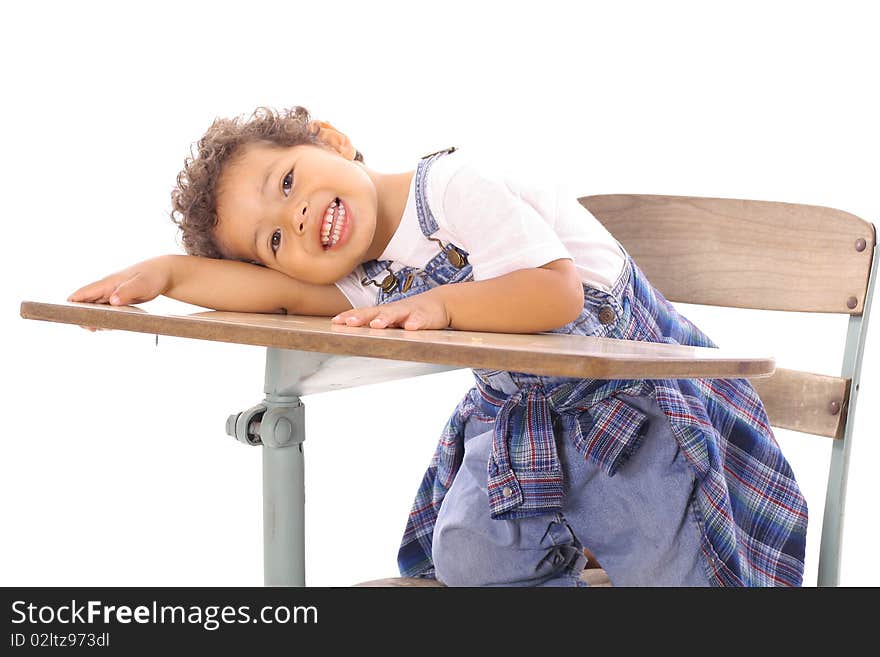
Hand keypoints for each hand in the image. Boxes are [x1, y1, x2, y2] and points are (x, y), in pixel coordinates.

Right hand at [67, 256, 172, 330]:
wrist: (165, 273)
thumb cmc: (154, 276)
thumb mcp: (143, 283)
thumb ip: (128, 291)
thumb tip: (112, 300)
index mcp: (107, 283)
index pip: (82, 293)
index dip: (72, 305)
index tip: (70, 317)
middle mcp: (106, 289)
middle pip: (85, 304)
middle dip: (83, 316)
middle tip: (92, 328)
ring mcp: (113, 296)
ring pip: (96, 309)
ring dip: (95, 320)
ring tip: (101, 328)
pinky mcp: (120, 302)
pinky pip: (107, 312)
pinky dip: (106, 319)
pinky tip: (110, 326)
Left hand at [331, 290, 450, 330]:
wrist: (440, 302)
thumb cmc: (411, 313)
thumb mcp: (392, 318)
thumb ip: (377, 323)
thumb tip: (353, 330)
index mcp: (384, 312)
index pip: (363, 313)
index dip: (350, 316)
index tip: (335, 321)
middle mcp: (394, 310)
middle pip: (375, 312)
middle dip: (361, 317)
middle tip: (349, 323)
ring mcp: (410, 312)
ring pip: (396, 314)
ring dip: (385, 319)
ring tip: (376, 325)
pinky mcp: (426, 316)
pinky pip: (420, 319)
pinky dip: (415, 322)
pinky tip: (411, 327)